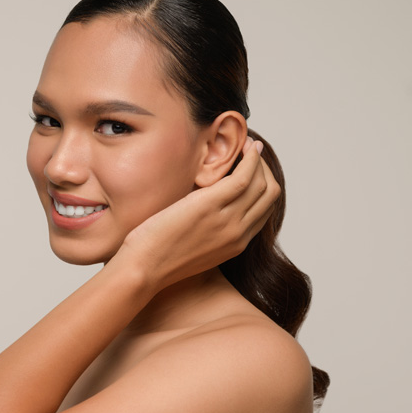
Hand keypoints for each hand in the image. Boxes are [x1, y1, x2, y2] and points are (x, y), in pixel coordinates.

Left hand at [110, 137, 279, 291]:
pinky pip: (243, 177)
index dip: (263, 183)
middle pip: (269, 195)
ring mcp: (227, 221)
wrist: (143, 268)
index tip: (252, 166)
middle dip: (265, 168)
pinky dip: (248, 159)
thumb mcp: (192, 243)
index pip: (265, 210)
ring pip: (261, 184)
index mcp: (235, 244)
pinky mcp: (210, 206)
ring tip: (246, 144)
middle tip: (251, 151)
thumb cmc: (156, 256)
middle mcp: (238, 234)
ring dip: (257, 159)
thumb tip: (202, 201)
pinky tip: (242, 147)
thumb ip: (207, 227)